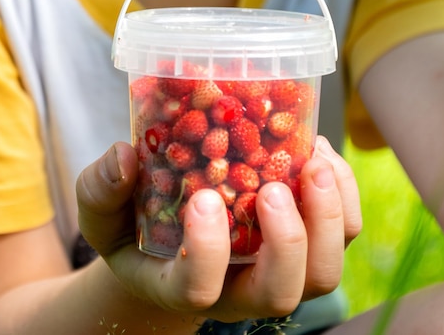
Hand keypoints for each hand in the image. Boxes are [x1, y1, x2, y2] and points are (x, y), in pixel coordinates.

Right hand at [76, 136, 360, 322]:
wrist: (168, 240)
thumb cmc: (132, 228)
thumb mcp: (103, 211)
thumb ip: (101, 188)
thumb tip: (122, 156)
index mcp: (182, 286)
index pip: (199, 290)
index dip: (207, 252)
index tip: (203, 199)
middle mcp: (238, 290)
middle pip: (280, 291)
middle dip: (286, 241)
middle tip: (274, 188)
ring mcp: (277, 271)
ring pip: (323, 270)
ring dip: (327, 218)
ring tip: (312, 162)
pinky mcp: (304, 245)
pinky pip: (342, 234)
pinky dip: (342, 193)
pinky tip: (318, 152)